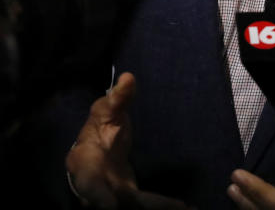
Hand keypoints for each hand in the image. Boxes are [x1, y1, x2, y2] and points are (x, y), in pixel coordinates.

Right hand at [66, 72, 189, 208]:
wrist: (93, 153)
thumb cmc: (97, 130)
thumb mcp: (104, 111)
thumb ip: (117, 98)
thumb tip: (128, 78)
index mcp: (86, 166)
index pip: (89, 184)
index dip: (98, 196)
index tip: (112, 205)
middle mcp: (98, 189)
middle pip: (115, 205)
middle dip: (142, 206)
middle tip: (172, 207)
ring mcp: (113, 197)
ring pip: (133, 207)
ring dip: (159, 208)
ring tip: (188, 209)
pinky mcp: (128, 200)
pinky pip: (144, 205)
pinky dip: (163, 206)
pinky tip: (185, 207)